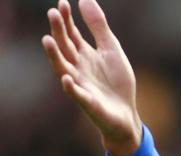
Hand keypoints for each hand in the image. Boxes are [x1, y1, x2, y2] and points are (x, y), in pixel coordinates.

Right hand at [41, 0, 140, 155]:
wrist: (127, 113)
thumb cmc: (118, 82)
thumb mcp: (112, 50)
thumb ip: (99, 28)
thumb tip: (85, 0)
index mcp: (84, 54)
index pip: (72, 34)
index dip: (67, 20)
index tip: (62, 3)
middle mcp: (78, 67)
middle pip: (65, 47)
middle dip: (59, 31)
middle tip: (53, 13)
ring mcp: (80, 84)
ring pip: (63, 68)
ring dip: (54, 55)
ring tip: (47, 40)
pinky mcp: (87, 102)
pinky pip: (76, 94)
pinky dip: (71, 87)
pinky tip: (67, 78)